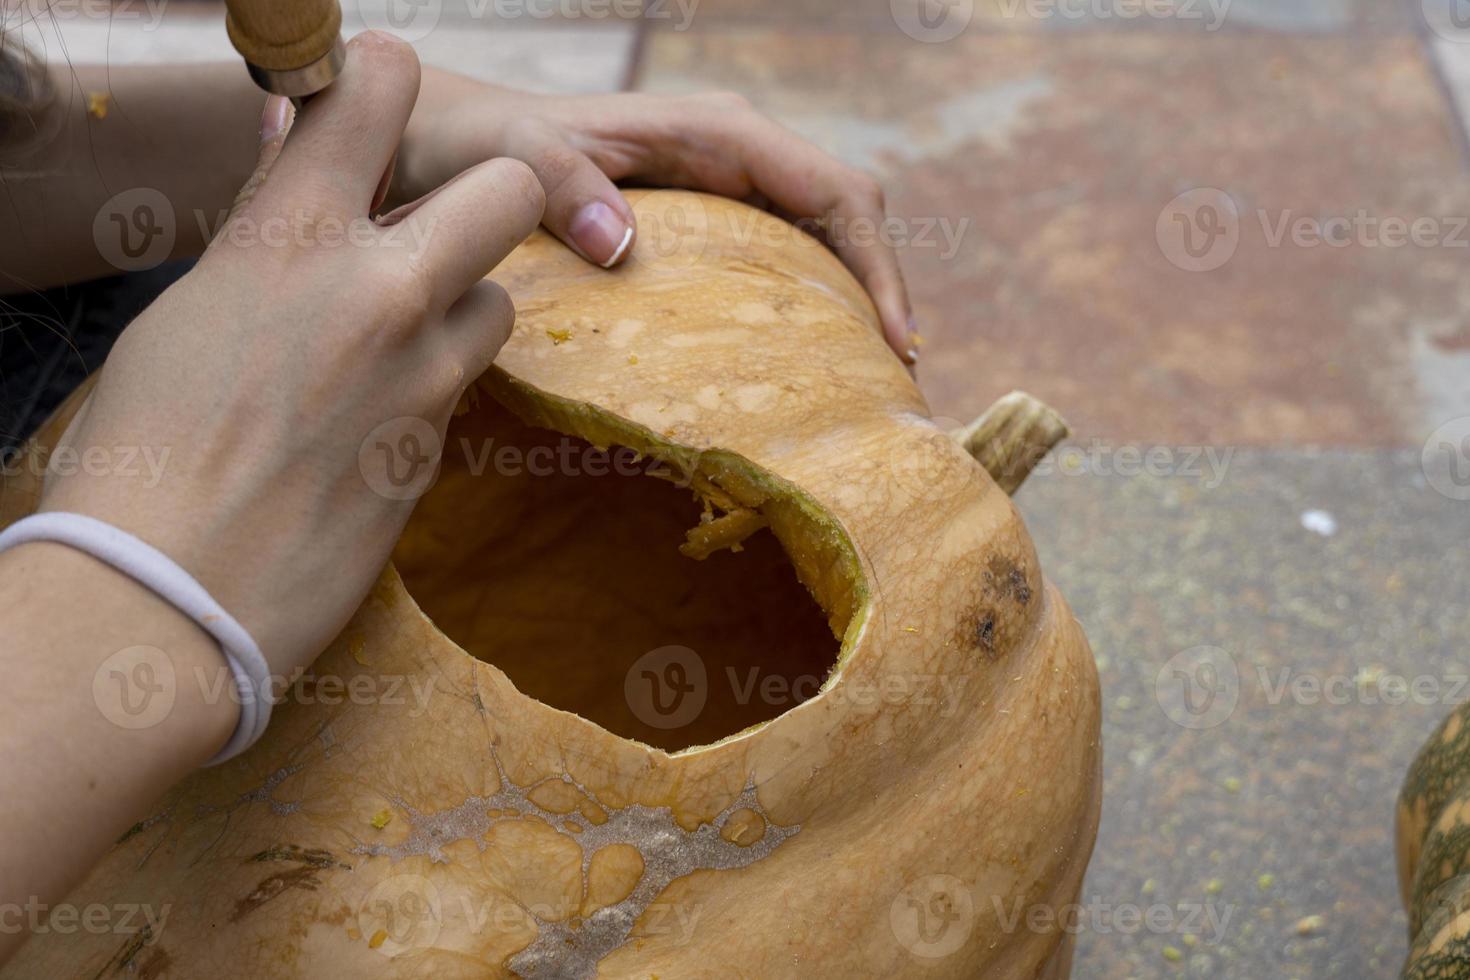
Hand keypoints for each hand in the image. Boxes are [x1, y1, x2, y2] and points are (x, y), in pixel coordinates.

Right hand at [39, 32, 544, 681]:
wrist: (166, 594)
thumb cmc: (145, 445)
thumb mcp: (196, 305)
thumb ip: (268, 218)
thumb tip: (294, 136)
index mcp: (291, 235)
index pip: (380, 91)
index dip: (389, 82)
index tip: (384, 99)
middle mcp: (378, 289)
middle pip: (509, 186)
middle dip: (483, 198)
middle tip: (434, 232)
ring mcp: (425, 373)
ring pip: (503, 297)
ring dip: (464, 307)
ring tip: (397, 340)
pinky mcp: (443, 445)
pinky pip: (469, 383)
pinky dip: (438, 382)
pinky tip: (376, 414)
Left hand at [396, 71, 917, 363]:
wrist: (454, 142)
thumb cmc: (485, 144)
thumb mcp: (515, 160)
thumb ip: (563, 188)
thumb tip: (626, 248)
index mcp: (716, 133)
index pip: (833, 190)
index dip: (878, 262)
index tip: (896, 338)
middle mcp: (735, 155)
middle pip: (848, 214)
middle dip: (883, 287)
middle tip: (895, 378)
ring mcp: (725, 187)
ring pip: (822, 238)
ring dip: (852, 300)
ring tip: (867, 382)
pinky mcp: (707, 221)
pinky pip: (781, 258)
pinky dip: (809, 304)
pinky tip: (806, 361)